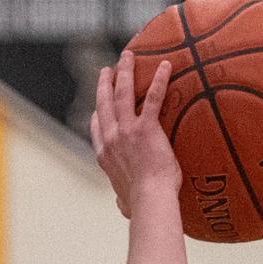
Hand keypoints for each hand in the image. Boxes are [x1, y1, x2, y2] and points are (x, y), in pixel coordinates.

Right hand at [90, 51, 180, 217]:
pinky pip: (153, 98)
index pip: (96, 126)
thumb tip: (123, 206)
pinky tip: (166, 66)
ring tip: (129, 56)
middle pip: (105, 102)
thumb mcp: (124, 203)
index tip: (99, 102)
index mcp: (104, 155)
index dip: (97, 111)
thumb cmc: (141, 207)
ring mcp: (127, 131)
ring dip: (125, 71)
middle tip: (109, 69)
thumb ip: (122, 199)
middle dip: (106, 83)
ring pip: (123, 92)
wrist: (150, 202)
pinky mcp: (146, 128)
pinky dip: (159, 80)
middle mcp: (111, 138)